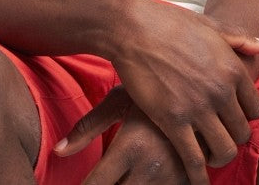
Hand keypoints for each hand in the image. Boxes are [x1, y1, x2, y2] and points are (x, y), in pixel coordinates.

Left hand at [55, 86, 188, 183]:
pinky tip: (143, 173)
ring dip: (129, 184)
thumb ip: (87, 127)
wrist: (200, 85)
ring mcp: (172, 177)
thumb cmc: (151, 88)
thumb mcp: (118, 102)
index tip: (84, 183)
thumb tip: (57, 151)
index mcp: (130, 146)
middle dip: (110, 184)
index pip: (97, 184)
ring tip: (126, 169)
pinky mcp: (188, 181)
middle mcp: (151, 166)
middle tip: (109, 172)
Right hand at [107, 0, 258, 184]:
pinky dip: (197, 175)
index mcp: (232, 68)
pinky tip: (195, 179)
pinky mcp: (172, 120)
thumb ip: (237, 37)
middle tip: (217, 138)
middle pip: (242, 132)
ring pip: (224, 150)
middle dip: (231, 138)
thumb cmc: (166, 23)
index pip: (256, 108)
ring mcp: (197, 107)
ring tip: (207, 157)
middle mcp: (220, 91)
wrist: (131, 28)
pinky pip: (194, 159)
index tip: (231, 118)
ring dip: (218, 157)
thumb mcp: (207, 25)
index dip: (244, 116)